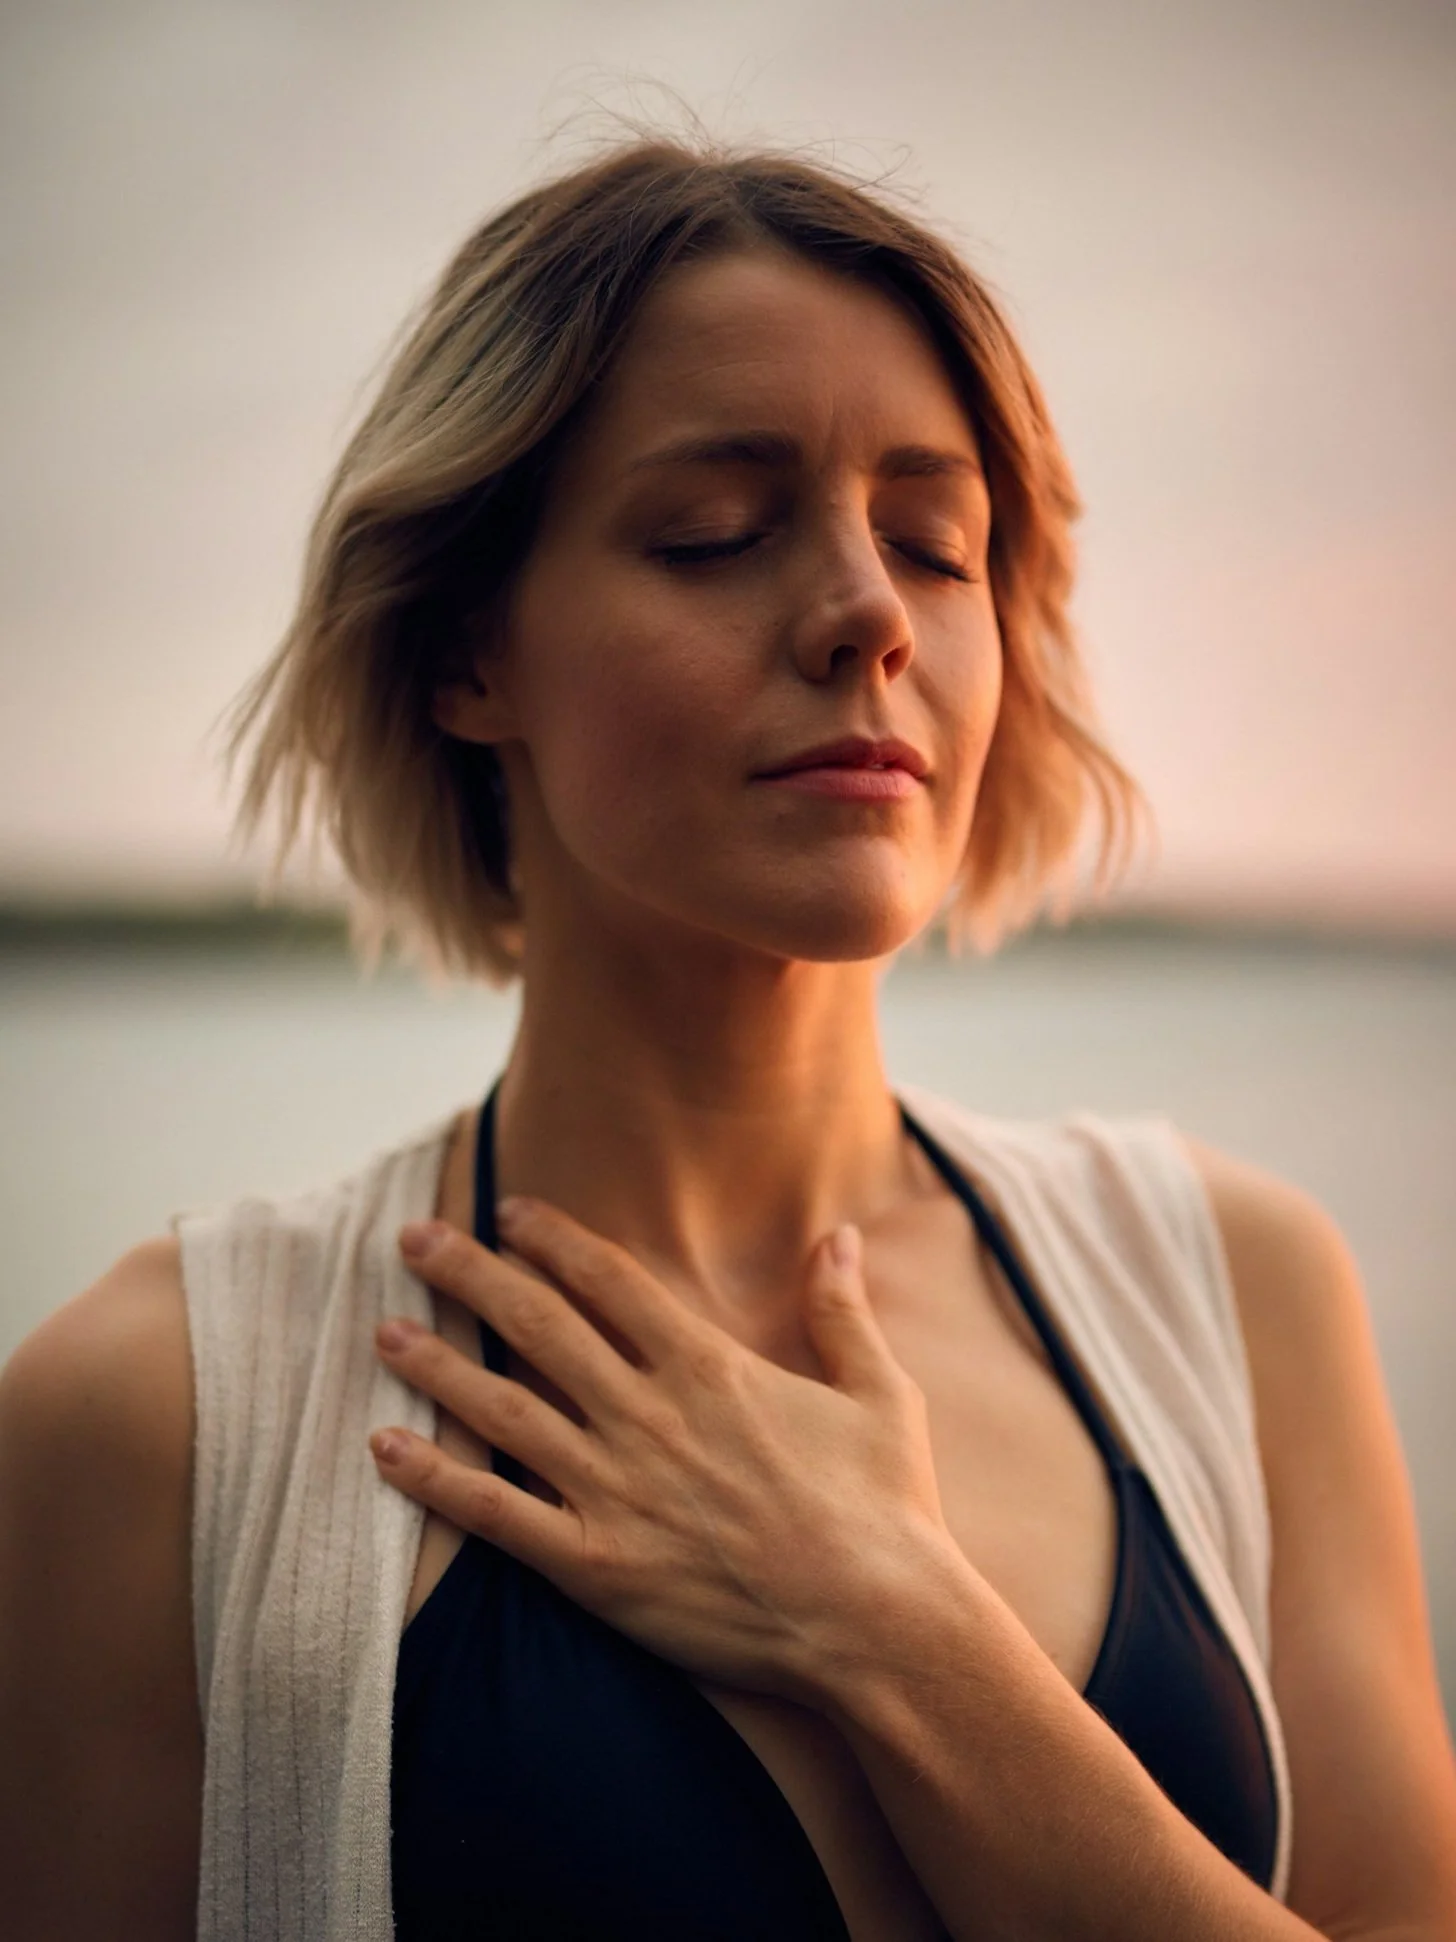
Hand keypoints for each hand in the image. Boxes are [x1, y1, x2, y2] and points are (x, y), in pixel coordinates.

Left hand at [369, 1199, 957, 1702]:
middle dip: (470, 1274)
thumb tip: (840, 1233)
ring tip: (383, 1331)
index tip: (508, 1211)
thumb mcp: (879, 1392)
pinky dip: (436, 1480)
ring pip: (503, 1409)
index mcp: (708, 1368)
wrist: (879, 1623)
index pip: (608, 1280)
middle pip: (537, 1324)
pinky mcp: (596, 1565)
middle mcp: (648, 1415)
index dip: (551, 1239)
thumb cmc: (886, 1509)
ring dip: (436, 1365)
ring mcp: (616, 1489)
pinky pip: (497, 1515)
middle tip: (414, 1240)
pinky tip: (385, 1448)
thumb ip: (843, 1309)